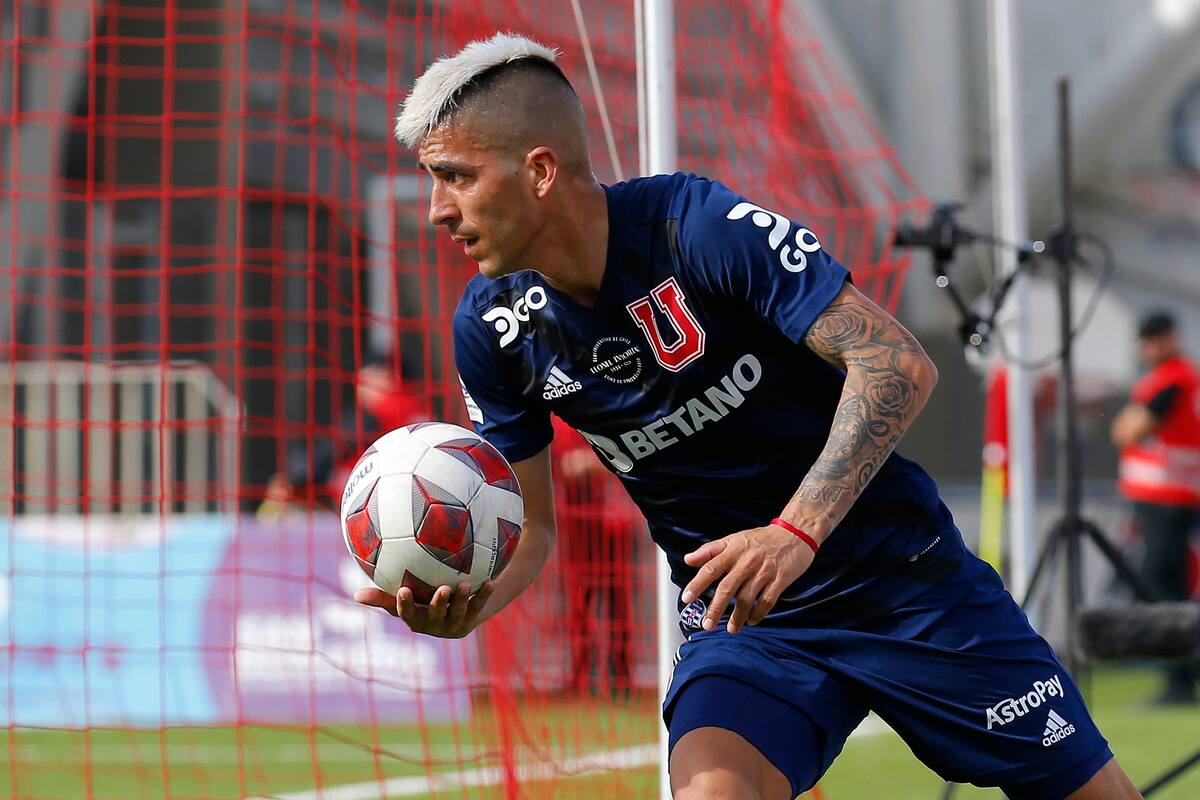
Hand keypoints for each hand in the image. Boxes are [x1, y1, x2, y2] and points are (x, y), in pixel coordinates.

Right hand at [354, 580, 494, 638]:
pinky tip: (490, 581)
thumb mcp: (405, 599)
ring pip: (458, 612)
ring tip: (465, 583)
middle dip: (438, 603)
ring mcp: (454, 623)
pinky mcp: (471, 619)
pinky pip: (478, 606)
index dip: (405, 604)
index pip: (407, 613)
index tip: (403, 589)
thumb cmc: (422, 601)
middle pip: (435, 615)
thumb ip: (383, 597)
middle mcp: (434, 624)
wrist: (456, 611)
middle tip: (442, 588)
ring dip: (462, 598)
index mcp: (415, 619)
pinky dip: (484, 595)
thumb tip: (355, 596)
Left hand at [680, 524, 816, 633]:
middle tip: (707, 625)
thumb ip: (710, 550)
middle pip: (728, 588)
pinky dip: (758, 614)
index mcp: (733, 550)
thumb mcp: (733, 539)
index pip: (711, 568)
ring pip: (747, 598)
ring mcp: (765, 571)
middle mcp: (747, 561)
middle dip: (716, 608)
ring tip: (731, 629)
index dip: (698, 584)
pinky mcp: (780, 580)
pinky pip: (767, 601)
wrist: (794, 533)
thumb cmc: (760, 539)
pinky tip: (751, 621)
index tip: (687, 598)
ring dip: (738, 616)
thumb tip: (688, 560)